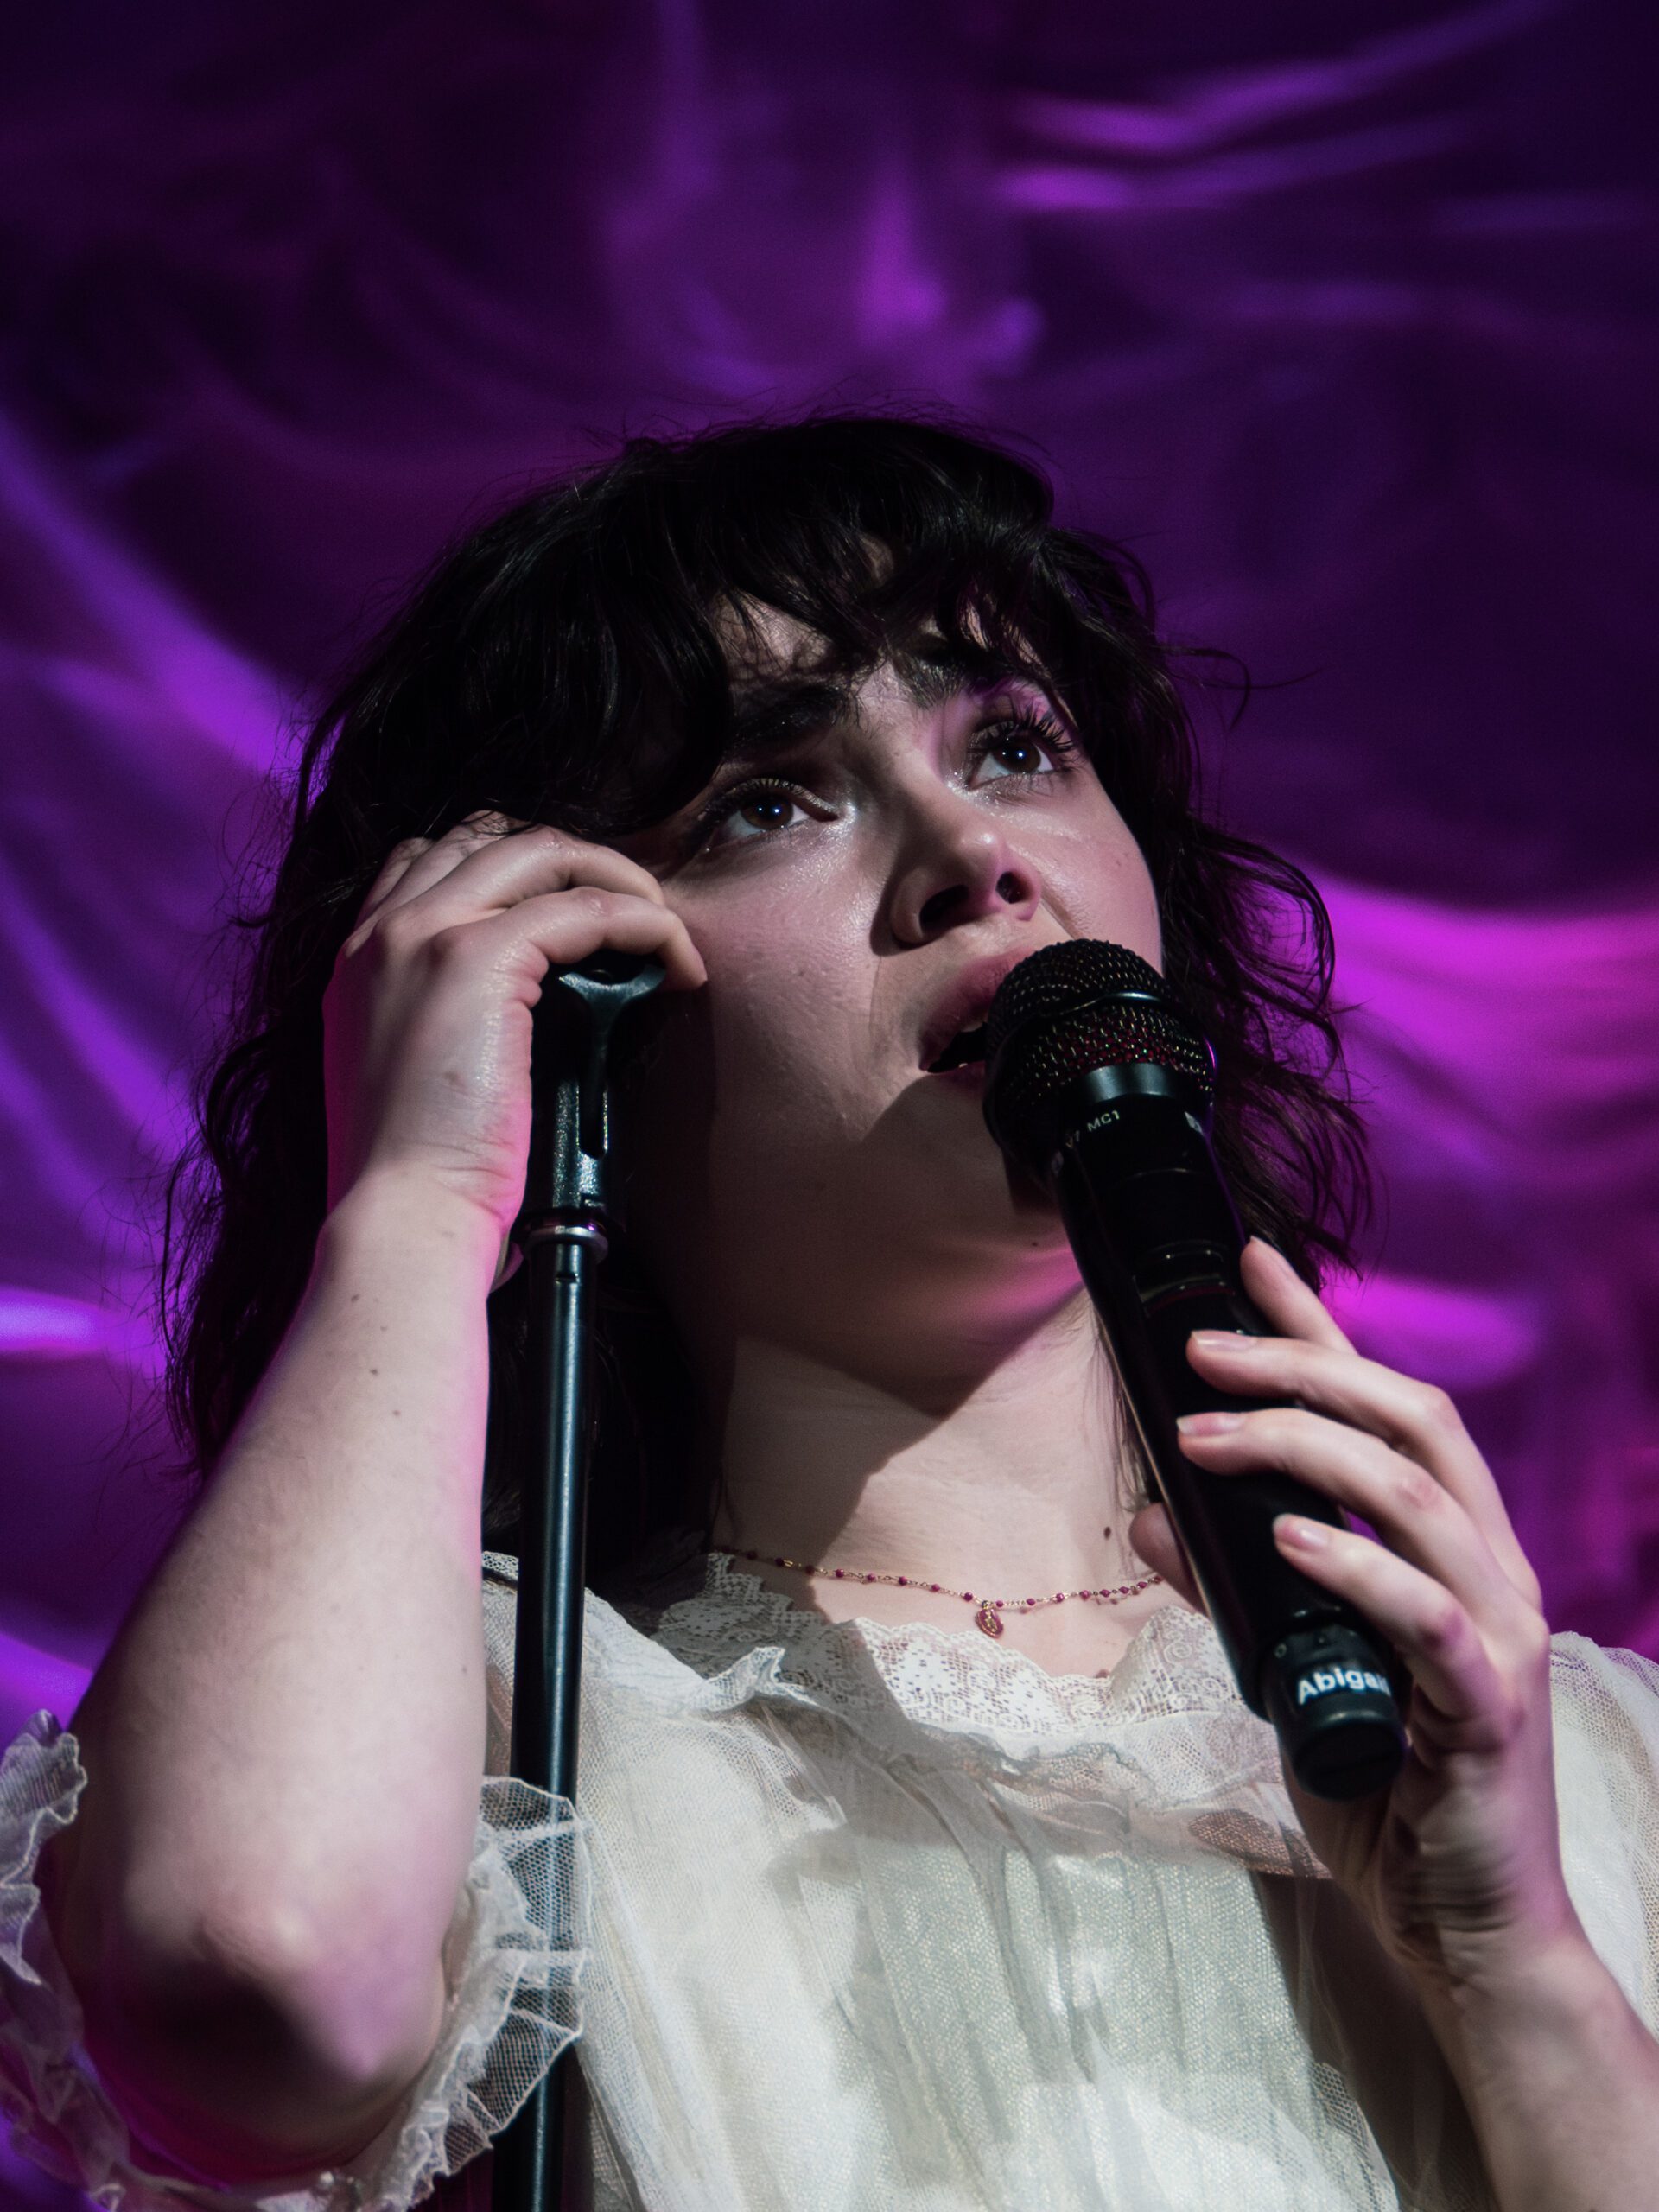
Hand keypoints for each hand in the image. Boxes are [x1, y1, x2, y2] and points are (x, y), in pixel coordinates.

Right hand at [323, 814, 706, 1251]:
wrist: (402, 1216)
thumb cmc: (421, 1175)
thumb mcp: (414, 1075)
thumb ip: (446, 1022)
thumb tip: (529, 1013)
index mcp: (361, 959)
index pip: (434, 859)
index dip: (514, 869)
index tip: (573, 910)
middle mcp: (384, 931)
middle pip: (493, 837)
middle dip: (575, 862)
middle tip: (633, 916)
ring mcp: (427, 934)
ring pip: (541, 852)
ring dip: (617, 879)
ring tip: (662, 929)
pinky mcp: (477, 957)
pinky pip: (584, 906)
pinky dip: (642, 922)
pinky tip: (671, 957)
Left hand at [1128, 1239, 1579, 1992]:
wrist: (1461, 1928)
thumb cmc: (1384, 1792)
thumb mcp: (1286, 1669)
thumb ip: (1229, 1591)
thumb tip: (1151, 1515)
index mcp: (1448, 1549)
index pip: (1387, 1407)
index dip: (1321, 1328)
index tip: (1251, 1261)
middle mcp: (1487, 1569)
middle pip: (1410, 1420)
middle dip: (1302, 1367)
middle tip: (1199, 1353)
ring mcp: (1498, 1633)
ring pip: (1415, 1495)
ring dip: (1302, 1450)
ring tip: (1204, 1437)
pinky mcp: (1488, 1705)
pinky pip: (1426, 1613)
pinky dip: (1352, 1564)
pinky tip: (1286, 1540)